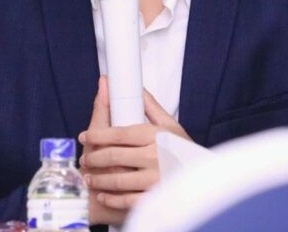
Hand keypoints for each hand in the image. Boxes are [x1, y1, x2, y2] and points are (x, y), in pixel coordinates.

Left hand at [79, 83, 191, 216]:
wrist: (203, 182)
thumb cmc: (185, 151)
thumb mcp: (170, 126)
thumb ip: (150, 107)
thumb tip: (135, 87)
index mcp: (156, 136)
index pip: (119, 134)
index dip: (97, 135)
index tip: (85, 136)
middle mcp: (155, 157)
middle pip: (113, 156)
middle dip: (94, 157)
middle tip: (85, 159)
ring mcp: (155, 180)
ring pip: (116, 180)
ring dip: (98, 180)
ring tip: (90, 178)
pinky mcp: (155, 198)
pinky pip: (127, 200)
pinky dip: (112, 198)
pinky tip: (104, 195)